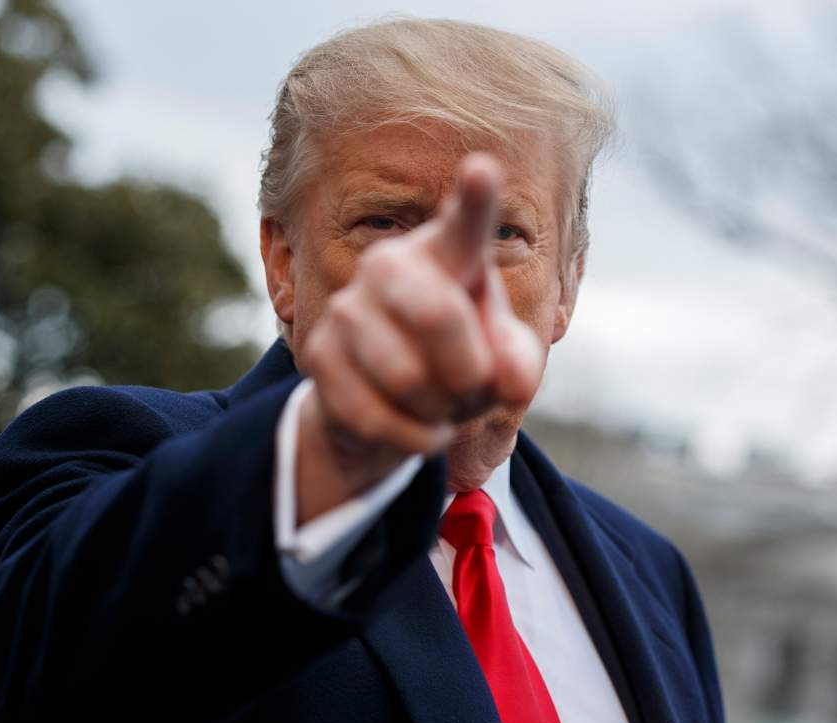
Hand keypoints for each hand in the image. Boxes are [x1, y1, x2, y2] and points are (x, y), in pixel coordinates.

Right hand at [294, 154, 543, 521]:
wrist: (387, 408)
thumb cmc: (460, 366)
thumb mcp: (505, 367)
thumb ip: (518, 366)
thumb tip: (504, 379)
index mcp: (446, 252)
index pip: (466, 223)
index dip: (476, 199)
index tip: (485, 169)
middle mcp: (390, 264)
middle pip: (438, 316)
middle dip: (469, 373)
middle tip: (475, 392)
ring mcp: (347, 307)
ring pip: (408, 377)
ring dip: (441, 411)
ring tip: (445, 408)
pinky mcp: (318, 355)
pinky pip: (376, 415)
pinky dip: (414, 437)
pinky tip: (423, 429)